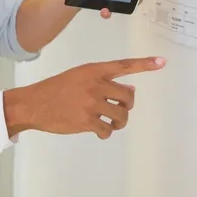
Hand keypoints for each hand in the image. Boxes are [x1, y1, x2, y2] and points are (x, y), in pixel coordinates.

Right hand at [4, 56, 165, 138]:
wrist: (33, 104)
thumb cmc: (55, 90)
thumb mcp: (78, 77)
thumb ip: (101, 81)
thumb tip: (130, 93)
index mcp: (93, 70)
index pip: (124, 66)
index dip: (145, 64)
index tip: (162, 62)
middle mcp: (95, 85)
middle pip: (128, 97)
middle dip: (126, 106)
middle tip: (118, 110)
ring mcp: (91, 103)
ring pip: (121, 116)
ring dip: (119, 122)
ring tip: (110, 123)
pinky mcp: (86, 121)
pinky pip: (107, 130)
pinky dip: (106, 133)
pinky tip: (99, 132)